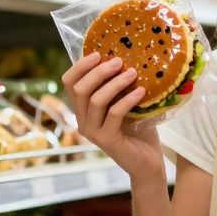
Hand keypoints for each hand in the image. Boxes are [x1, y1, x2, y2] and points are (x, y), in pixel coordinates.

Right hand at [62, 52, 165, 180]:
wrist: (148, 162)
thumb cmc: (138, 130)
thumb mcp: (126, 102)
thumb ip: (119, 85)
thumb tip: (124, 54)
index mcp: (83, 109)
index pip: (69, 83)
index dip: (80, 66)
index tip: (98, 53)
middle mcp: (82, 121)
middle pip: (79, 89)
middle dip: (98, 71)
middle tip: (119, 61)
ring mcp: (92, 132)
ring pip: (95, 100)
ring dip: (115, 83)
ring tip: (133, 73)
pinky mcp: (107, 141)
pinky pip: (114, 114)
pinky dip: (127, 99)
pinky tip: (141, 91)